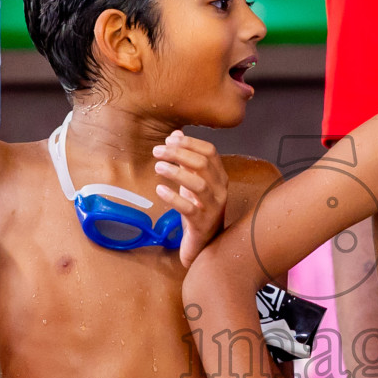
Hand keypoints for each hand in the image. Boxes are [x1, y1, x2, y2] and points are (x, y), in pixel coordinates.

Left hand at [153, 131, 227, 268]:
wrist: (204, 244)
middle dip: (179, 153)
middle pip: (203, 164)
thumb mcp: (192, 181)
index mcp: (219, 177)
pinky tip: (160, 190)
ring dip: (176, 172)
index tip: (169, 139)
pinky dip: (174, 197)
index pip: (210, 152)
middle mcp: (220, 190)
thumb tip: (176, 133)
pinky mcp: (202, 224)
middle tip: (157, 151)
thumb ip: (186, 159)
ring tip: (158, 167)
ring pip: (199, 184)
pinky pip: (190, 209)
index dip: (189, 142)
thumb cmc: (198, 209)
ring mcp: (213, 208)